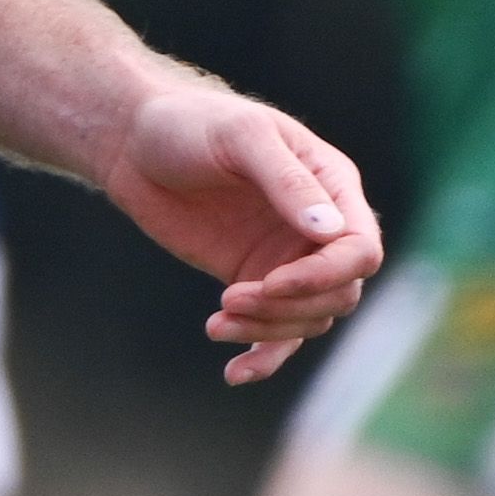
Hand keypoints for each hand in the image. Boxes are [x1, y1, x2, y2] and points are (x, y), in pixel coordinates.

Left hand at [98, 75, 377, 382]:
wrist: (135, 142)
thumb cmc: (191, 123)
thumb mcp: (241, 138)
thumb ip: (287, 181)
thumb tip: (329, 229)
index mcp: (332, 184)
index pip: (359, 249)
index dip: (324, 276)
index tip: (270, 283)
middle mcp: (318, 227)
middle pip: (340, 293)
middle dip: (290, 308)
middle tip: (231, 299)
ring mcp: (287, 257)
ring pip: (309, 319)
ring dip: (269, 332)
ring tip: (218, 322)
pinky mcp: (252, 280)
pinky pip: (276, 333)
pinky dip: (262, 357)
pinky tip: (233, 372)